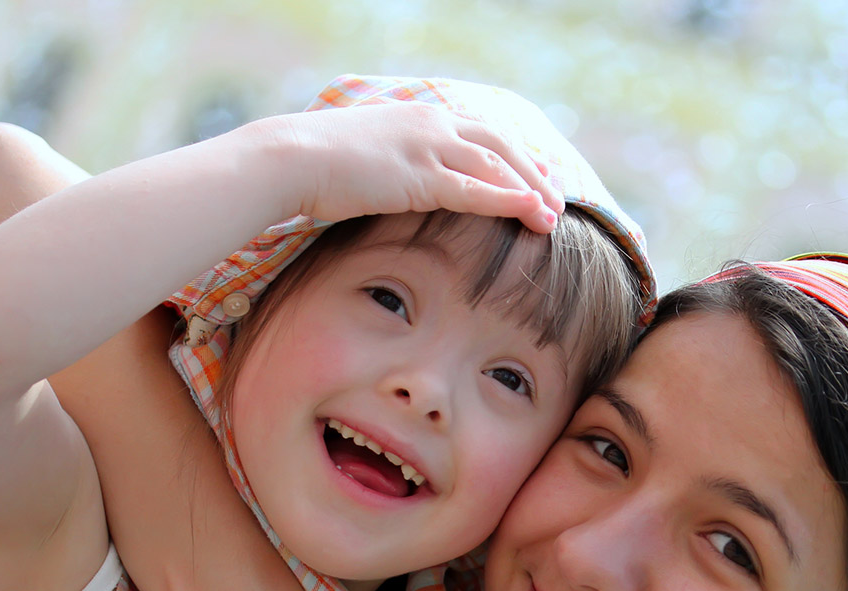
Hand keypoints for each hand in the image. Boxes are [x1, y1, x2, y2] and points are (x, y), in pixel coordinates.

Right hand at [267, 100, 564, 234]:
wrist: (290, 158)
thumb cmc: (318, 163)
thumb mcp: (366, 154)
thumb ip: (395, 160)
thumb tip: (400, 178)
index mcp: (420, 116)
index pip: (482, 130)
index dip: (515, 152)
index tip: (539, 172)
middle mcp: (431, 124)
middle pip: (500, 145)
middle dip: (533, 172)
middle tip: (557, 198)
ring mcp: (427, 147)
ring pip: (496, 166)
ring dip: (529, 191)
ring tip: (552, 217)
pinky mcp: (419, 176)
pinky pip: (475, 189)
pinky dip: (508, 200)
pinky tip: (530, 213)